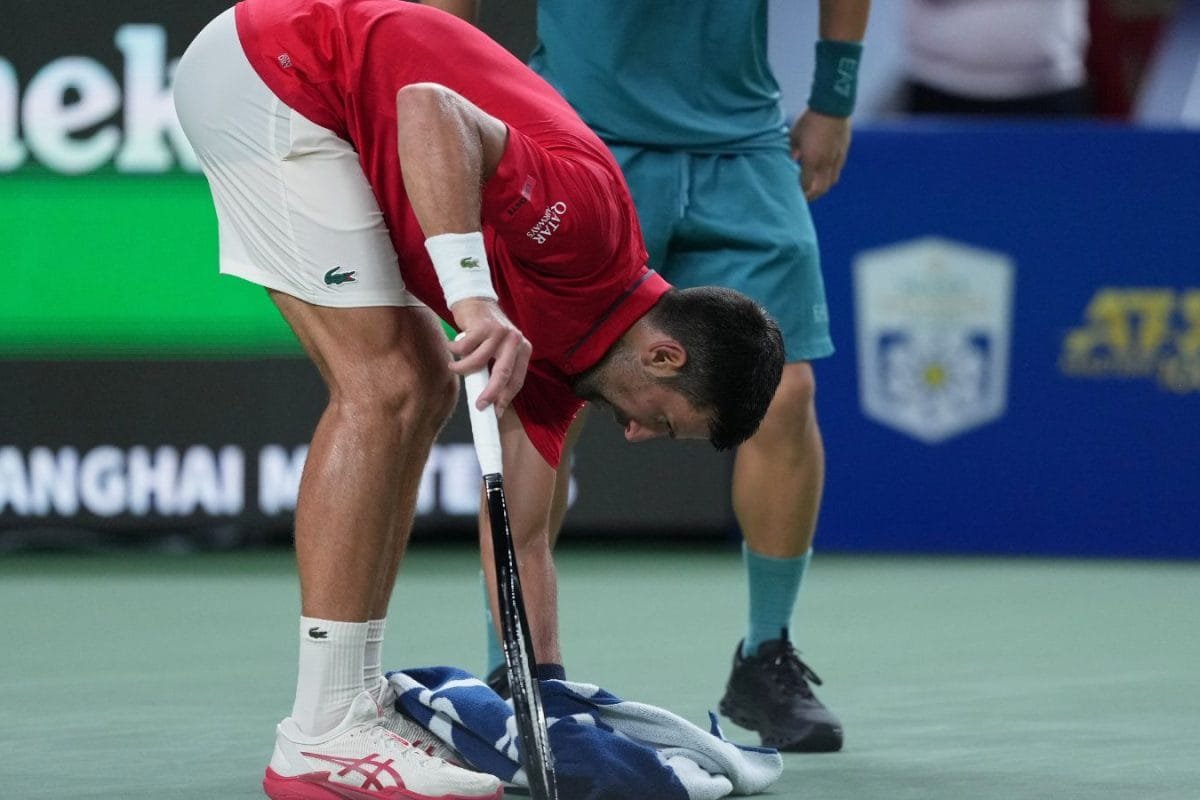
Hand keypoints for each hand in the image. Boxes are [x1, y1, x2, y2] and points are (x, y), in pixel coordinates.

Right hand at [447, 297, 531, 416]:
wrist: (476, 301)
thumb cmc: (485, 332)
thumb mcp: (498, 350)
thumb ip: (497, 369)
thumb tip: (490, 400)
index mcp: (523, 349)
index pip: (517, 379)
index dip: (506, 397)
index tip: (496, 412)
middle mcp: (515, 340)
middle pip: (503, 374)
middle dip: (490, 393)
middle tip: (479, 405)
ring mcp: (499, 332)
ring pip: (478, 362)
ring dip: (462, 368)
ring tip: (454, 366)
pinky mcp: (483, 326)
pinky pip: (464, 348)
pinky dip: (455, 350)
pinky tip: (452, 346)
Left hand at [791, 110, 851, 201]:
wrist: (832, 106)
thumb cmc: (809, 120)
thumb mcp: (794, 136)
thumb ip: (790, 153)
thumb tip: (785, 165)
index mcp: (812, 160)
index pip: (805, 186)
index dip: (799, 193)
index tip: (791, 194)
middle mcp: (825, 163)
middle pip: (820, 189)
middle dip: (811, 196)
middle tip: (802, 199)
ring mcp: (836, 159)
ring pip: (830, 183)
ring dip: (821, 188)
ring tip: (812, 190)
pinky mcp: (843, 153)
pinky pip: (836, 172)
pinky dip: (829, 178)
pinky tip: (822, 175)